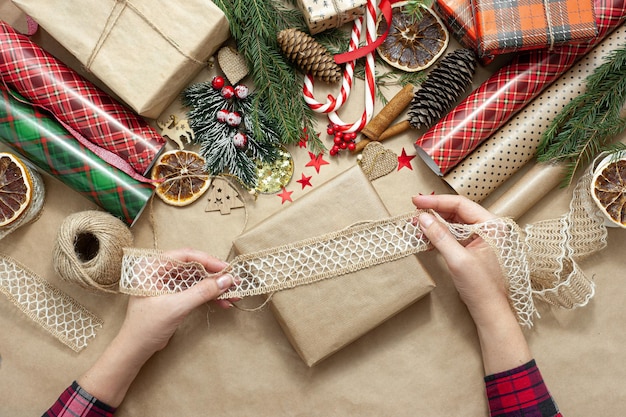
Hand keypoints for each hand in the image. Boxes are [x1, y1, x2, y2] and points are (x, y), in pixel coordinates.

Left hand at [118, 247, 234, 355]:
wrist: (136, 350)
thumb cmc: (147, 327)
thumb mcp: (176, 307)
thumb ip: (202, 292)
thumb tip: (227, 280)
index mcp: (152, 266)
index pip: (185, 256)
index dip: (208, 261)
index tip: (227, 269)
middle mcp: (159, 271)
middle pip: (193, 266)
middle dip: (215, 276)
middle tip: (234, 281)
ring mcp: (167, 283)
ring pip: (196, 279)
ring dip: (215, 287)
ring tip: (233, 294)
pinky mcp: (173, 295)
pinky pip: (195, 290)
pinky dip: (209, 296)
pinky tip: (223, 302)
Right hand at [412, 194, 506, 323]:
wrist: (489, 309)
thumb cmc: (482, 287)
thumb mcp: (458, 259)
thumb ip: (440, 236)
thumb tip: (424, 218)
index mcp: (491, 225)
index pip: (460, 205)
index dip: (436, 202)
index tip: (418, 201)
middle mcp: (486, 228)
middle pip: (455, 211)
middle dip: (433, 211)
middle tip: (414, 211)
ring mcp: (479, 237)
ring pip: (452, 223)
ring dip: (434, 224)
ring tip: (416, 224)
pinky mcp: (471, 247)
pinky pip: (452, 234)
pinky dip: (438, 235)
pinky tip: (425, 237)